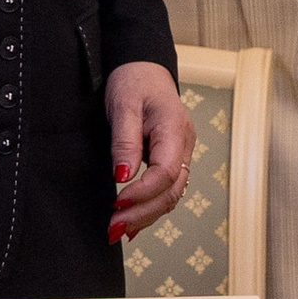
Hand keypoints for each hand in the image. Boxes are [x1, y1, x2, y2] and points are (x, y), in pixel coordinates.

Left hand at [106, 59, 196, 243]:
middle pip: (171, 191)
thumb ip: (125, 142)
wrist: (144, 68)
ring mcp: (180, 154)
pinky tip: (134, 221)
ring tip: (119, 230)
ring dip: (146, 215)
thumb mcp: (123, 106)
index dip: (142, 192)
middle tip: (114, 228)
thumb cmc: (134, 81)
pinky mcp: (171, 159)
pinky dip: (150, 208)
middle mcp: (183, 145)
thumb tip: (123, 176)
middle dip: (143, 213)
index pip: (165, 172)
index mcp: (175, 129)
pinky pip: (166, 189)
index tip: (117, 201)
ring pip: (171, 195)